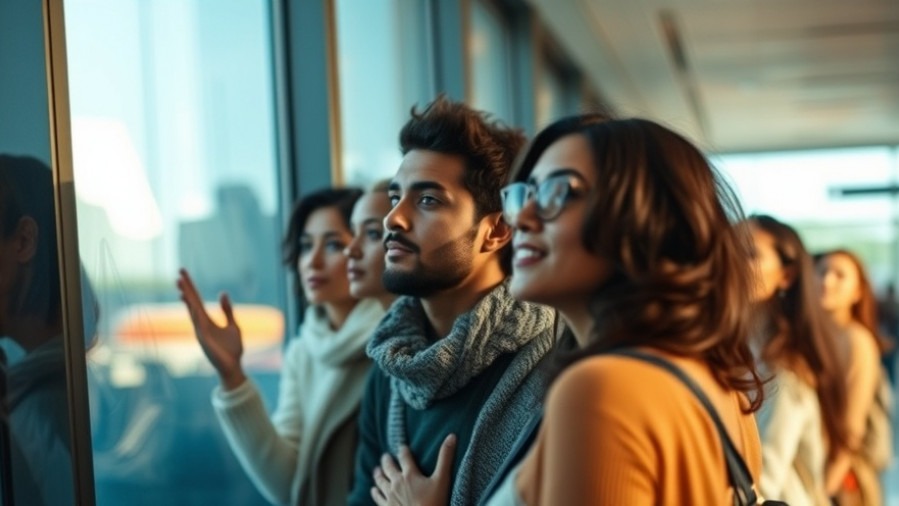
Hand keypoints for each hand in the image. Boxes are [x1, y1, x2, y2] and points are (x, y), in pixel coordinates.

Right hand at [176, 268, 245, 388]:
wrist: (233, 366)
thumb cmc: (232, 348)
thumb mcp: (232, 325)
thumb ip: (227, 310)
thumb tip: (223, 292)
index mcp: (207, 320)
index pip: (196, 300)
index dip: (190, 288)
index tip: (182, 274)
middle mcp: (201, 324)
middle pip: (191, 302)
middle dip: (186, 289)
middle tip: (178, 274)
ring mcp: (201, 332)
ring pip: (192, 311)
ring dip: (187, 299)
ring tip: (181, 285)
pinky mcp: (204, 340)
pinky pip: (199, 325)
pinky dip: (195, 315)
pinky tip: (192, 305)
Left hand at [370, 434, 455, 505]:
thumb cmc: (434, 502)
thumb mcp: (442, 480)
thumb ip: (445, 458)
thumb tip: (452, 436)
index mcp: (410, 474)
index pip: (404, 456)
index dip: (403, 450)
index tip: (402, 446)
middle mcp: (397, 482)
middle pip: (389, 467)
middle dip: (387, 460)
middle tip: (385, 456)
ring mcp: (390, 495)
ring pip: (381, 481)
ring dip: (378, 474)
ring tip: (376, 470)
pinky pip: (378, 497)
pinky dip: (375, 492)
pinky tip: (374, 490)